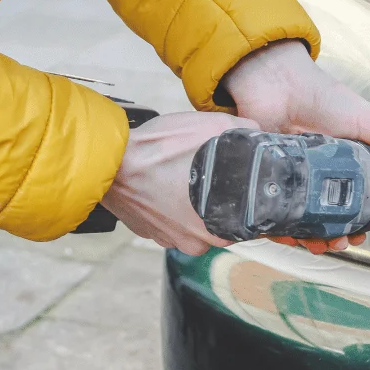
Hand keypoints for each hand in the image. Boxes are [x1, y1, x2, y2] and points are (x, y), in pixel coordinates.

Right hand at [101, 111, 258, 254]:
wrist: (108, 161)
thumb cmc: (158, 148)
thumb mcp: (211, 127)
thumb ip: (243, 131)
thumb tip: (261, 133)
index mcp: (217, 227)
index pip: (249, 221)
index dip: (251, 197)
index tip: (247, 180)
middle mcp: (195, 243)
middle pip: (223, 221)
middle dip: (223, 197)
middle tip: (216, 171)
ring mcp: (170, 240)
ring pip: (197, 221)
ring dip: (196, 201)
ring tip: (188, 174)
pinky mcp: (150, 233)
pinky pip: (173, 219)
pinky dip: (174, 203)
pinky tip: (169, 181)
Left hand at [223, 40, 369, 254]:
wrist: (279, 81)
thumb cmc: (323, 96)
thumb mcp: (369, 121)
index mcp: (345, 166)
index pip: (355, 203)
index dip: (360, 223)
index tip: (361, 235)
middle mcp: (318, 176)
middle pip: (326, 218)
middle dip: (334, 237)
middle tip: (339, 242)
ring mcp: (292, 179)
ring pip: (299, 220)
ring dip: (309, 238)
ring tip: (316, 243)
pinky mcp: (267, 180)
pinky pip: (272, 211)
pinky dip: (280, 228)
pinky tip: (289, 234)